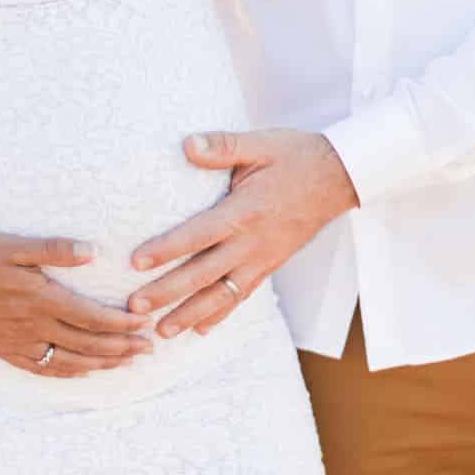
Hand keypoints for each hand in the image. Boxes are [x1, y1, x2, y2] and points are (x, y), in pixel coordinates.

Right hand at [0, 234, 155, 378]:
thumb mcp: (14, 245)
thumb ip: (54, 249)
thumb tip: (93, 252)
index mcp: (41, 298)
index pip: (92, 317)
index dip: (122, 324)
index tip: (146, 325)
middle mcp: (35, 326)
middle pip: (88, 344)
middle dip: (122, 348)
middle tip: (149, 349)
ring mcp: (20, 342)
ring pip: (69, 360)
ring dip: (102, 363)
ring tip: (126, 363)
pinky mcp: (5, 351)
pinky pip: (43, 368)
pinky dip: (68, 373)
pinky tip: (82, 373)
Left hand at [128, 129, 357, 338]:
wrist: (340, 177)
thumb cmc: (296, 157)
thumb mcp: (260, 143)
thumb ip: (222, 146)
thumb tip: (187, 144)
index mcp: (244, 211)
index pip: (198, 235)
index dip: (166, 249)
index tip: (135, 262)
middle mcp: (251, 242)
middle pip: (203, 274)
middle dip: (167, 293)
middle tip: (135, 308)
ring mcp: (262, 259)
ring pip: (221, 295)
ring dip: (190, 314)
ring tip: (162, 331)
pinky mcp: (270, 266)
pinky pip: (242, 295)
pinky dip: (221, 314)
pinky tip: (201, 328)